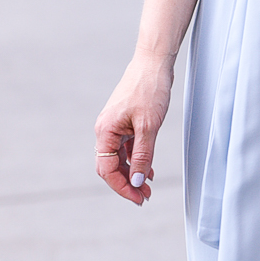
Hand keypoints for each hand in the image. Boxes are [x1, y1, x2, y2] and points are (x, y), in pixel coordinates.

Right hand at [94, 51, 174, 205]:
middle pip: (111, 166)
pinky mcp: (126, 121)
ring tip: (147, 186)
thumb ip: (142, 154)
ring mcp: (116, 125)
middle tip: (144, 196)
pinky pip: (127, 147)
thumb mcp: (149, 126)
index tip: (138, 198)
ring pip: (120, 158)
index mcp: (105, 131)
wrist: (154, 62)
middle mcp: (106, 130)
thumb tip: (135, 180)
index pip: (107, 169)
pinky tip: (147, 168)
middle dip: (126, 182)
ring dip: (132, 172)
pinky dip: (137, 158)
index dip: (122, 187)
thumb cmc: (149, 89)